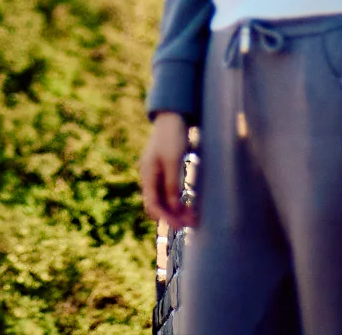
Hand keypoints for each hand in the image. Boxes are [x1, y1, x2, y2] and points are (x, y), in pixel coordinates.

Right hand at [139, 111, 196, 227]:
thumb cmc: (172, 137)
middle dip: (173, 216)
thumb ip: (172, 185)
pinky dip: (178, 200)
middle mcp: (150, 176)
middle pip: (158, 204)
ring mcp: (157, 174)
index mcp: (148, 174)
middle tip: (192, 224)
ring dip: (177, 210)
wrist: (172, 116)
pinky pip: (169, 191)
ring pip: (165, 199)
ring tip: (193, 217)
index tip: (180, 226)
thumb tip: (173, 208)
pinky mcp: (165, 171)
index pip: (152, 204)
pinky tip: (188, 205)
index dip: (165, 217)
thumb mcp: (172, 161)